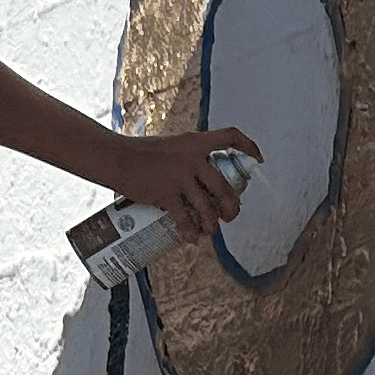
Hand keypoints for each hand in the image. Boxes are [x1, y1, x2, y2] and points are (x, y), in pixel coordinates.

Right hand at [109, 127, 260, 240]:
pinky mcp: (166, 193)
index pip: (229, 137)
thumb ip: (190, 160)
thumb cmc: (142, 154)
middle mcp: (191, 157)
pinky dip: (191, 232)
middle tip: (230, 217)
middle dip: (232, 207)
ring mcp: (179, 176)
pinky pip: (185, 219)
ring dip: (211, 224)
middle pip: (224, 187)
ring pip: (207, 208)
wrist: (116, 157)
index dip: (249, 146)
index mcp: (195, 142)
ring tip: (209, 231)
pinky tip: (190, 238)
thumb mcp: (171, 148)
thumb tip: (207, 185)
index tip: (258, 158)